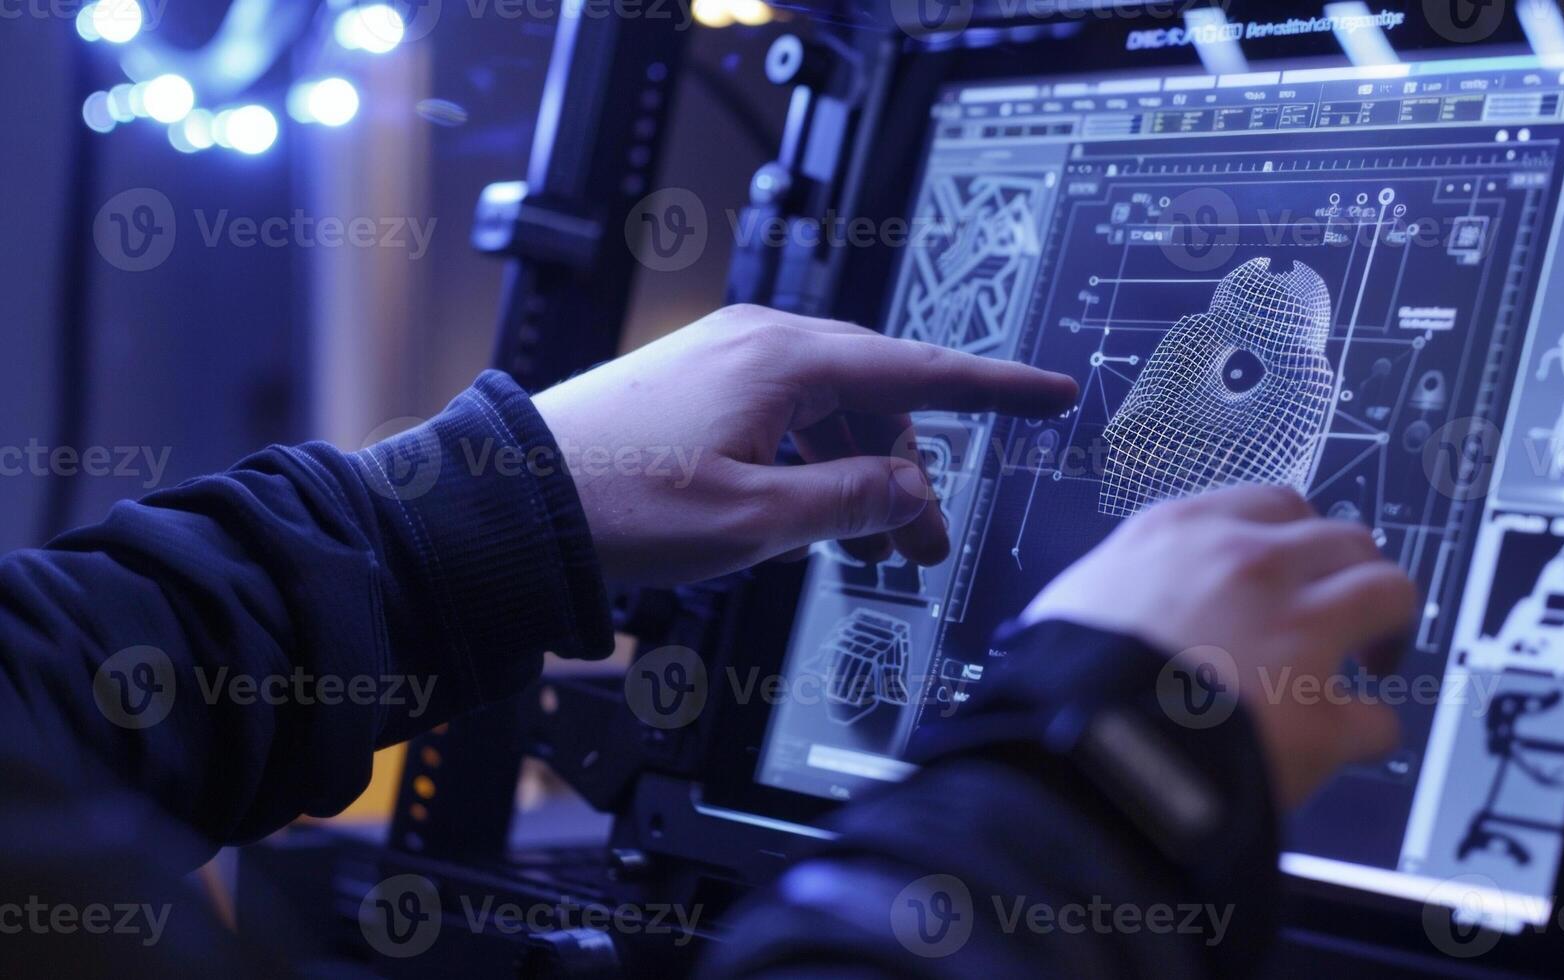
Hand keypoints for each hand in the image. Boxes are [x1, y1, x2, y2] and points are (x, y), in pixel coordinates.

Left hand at [532, 304, 1077, 584]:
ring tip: (859, 543)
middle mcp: (760, 343)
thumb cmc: (617, 505)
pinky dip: (812, 461)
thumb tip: (912, 489)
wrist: (510, 503)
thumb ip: (855, 501)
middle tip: (917, 546)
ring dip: (858, 472)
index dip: (995, 388)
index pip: (921, 369)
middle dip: (909, 469)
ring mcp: (726, 359)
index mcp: (785, 360)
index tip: (1048, 393)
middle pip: (878, 397)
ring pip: (832, 410)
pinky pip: (787, 414)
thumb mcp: (757, 521)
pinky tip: (804, 513)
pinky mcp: (700, 384)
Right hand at [1022, 485, 1415, 806]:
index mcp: (1186, 533)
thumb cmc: (1059, 687)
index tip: (1291, 565)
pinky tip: (1342, 746)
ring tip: (1370, 663)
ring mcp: (1298, 632)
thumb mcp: (1077, 598)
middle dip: (1350, 574)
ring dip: (1386, 627)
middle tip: (1340, 612)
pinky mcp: (1324, 714)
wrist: (1077, 758)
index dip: (1292, 540)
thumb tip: (1128, 603)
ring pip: (1389, 593)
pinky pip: (1379, 717)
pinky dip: (1366, 732)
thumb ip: (1127, 583)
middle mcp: (1253, 566)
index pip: (1274, 505)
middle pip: (1346, 539)